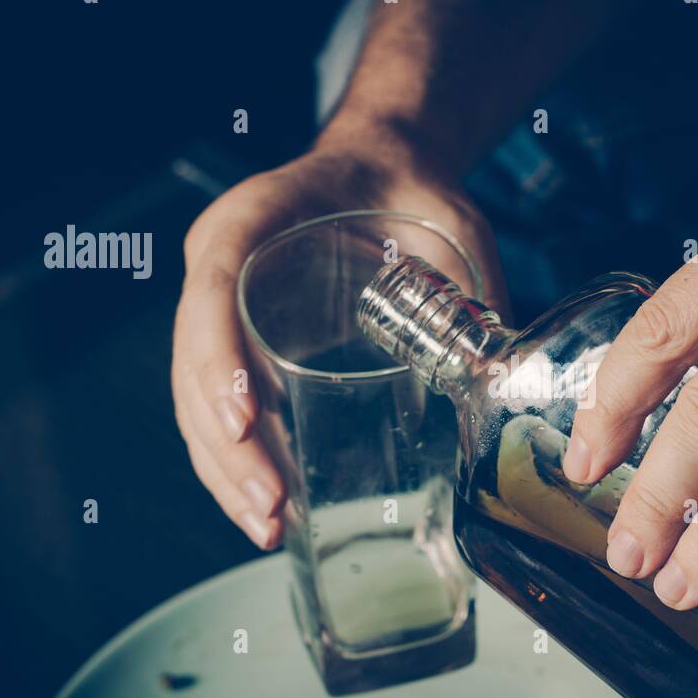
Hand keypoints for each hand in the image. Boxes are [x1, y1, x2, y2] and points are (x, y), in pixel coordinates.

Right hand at [173, 120, 505, 548]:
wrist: (385, 167)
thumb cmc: (412, 189)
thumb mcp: (450, 227)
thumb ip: (472, 291)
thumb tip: (503, 384)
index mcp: (250, 220)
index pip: (213, 291)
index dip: (218, 357)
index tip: (246, 420)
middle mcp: (220, 264)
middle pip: (194, 365)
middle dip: (227, 448)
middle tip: (272, 510)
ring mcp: (222, 306)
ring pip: (197, 399)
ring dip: (225, 471)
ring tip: (269, 529)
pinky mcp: (242, 341)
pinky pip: (222, 405)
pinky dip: (240, 460)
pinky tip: (271, 507)